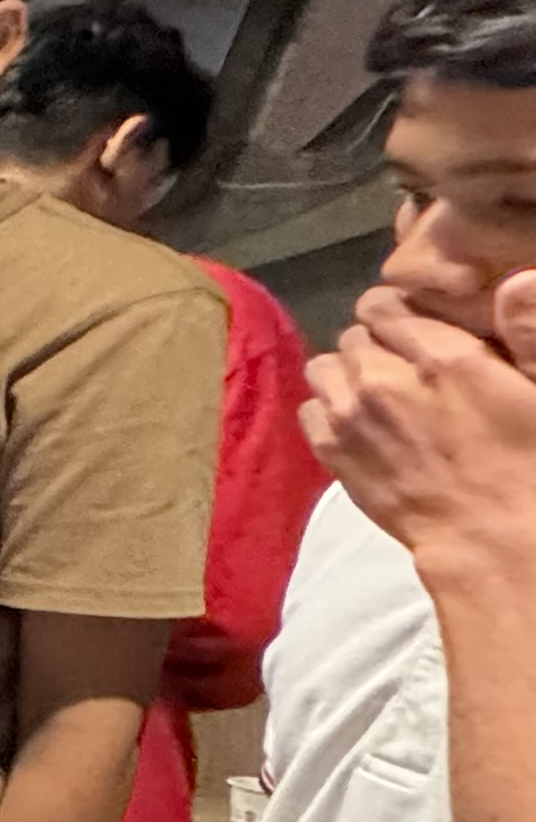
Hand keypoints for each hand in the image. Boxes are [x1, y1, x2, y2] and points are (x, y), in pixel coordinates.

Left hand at [305, 277, 535, 573]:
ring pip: (325, 368)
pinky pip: (309, 410)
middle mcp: (385, 380)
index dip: (398, 312)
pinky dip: (328, 410)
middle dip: (376, 345)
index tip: (414, 328)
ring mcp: (351, 418)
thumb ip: (529, 333)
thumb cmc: (534, 464)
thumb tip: (514, 282)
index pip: (386, 305)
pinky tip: (358, 424)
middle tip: (405, 369)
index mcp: (444, 357)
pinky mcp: (333, 455)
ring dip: (347, 375)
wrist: (493, 540)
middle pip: (354, 336)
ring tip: (379, 395)